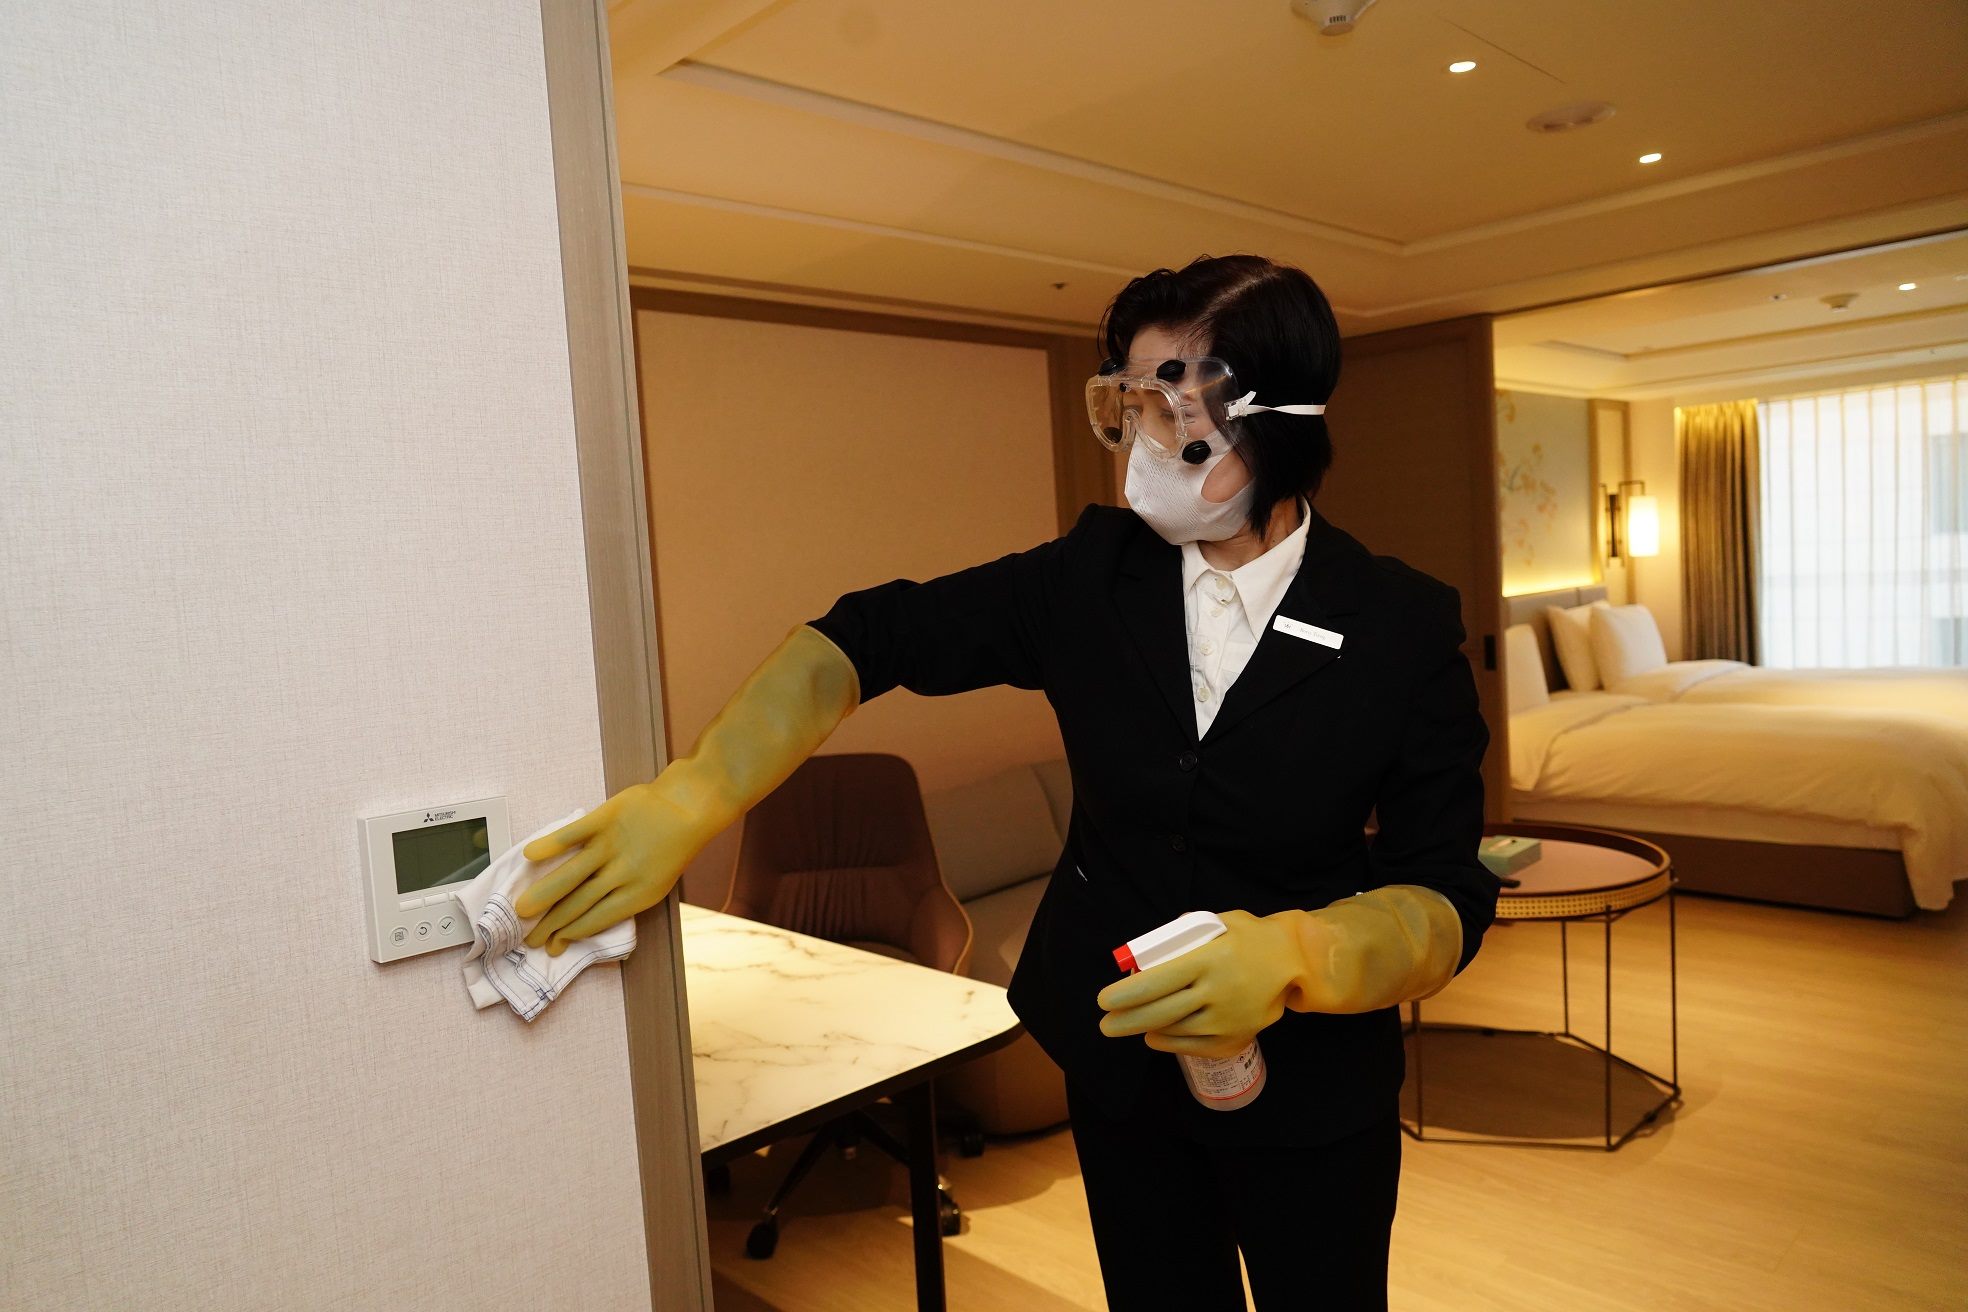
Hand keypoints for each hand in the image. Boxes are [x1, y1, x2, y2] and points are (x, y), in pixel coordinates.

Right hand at [514, 781, 688, 954]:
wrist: (689, 806)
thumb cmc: (671, 847)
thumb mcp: (656, 882)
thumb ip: (623, 899)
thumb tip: (586, 920)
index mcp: (640, 895)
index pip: (596, 920)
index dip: (570, 935)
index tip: (551, 947)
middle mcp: (624, 873)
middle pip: (579, 903)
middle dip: (551, 924)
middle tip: (528, 938)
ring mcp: (614, 844)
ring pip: (572, 874)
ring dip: (544, 893)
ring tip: (521, 909)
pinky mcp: (607, 817)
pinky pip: (574, 833)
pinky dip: (552, 844)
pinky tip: (530, 855)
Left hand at [1094, 910, 1300, 1056]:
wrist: (1294, 962)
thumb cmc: (1249, 938)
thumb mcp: (1219, 923)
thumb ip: (1184, 934)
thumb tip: (1146, 953)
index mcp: (1208, 959)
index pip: (1158, 980)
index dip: (1127, 993)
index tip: (1104, 1000)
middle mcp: (1216, 991)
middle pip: (1160, 1011)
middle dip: (1126, 1020)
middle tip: (1105, 1023)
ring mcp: (1227, 1019)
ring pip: (1175, 1030)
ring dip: (1146, 1029)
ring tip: (1127, 1025)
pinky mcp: (1235, 1037)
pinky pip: (1194, 1045)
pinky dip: (1169, 1042)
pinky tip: (1154, 1036)